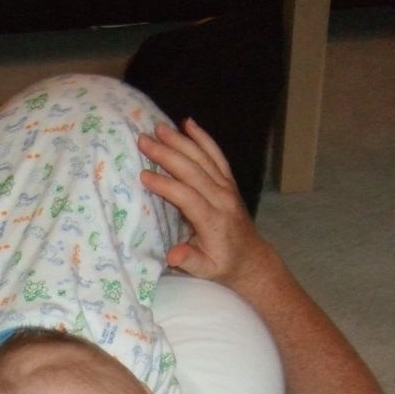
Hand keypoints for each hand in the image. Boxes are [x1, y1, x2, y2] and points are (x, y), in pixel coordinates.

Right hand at [138, 118, 269, 289]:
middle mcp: (222, 198)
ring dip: (181, 141)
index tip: (143, 175)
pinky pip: (216, 155)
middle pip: (193, 170)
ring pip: (203, 158)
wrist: (251, 258)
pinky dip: (203, 138)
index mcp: (213, 220)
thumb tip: (172, 256)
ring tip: (159, 127)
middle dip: (168, 154)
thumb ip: (189, 260)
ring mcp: (227, 187)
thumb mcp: (205, 270)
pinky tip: (189, 124)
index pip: (187, 196)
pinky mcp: (228, 181)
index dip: (165, 185)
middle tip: (144, 140)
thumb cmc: (222, 265)